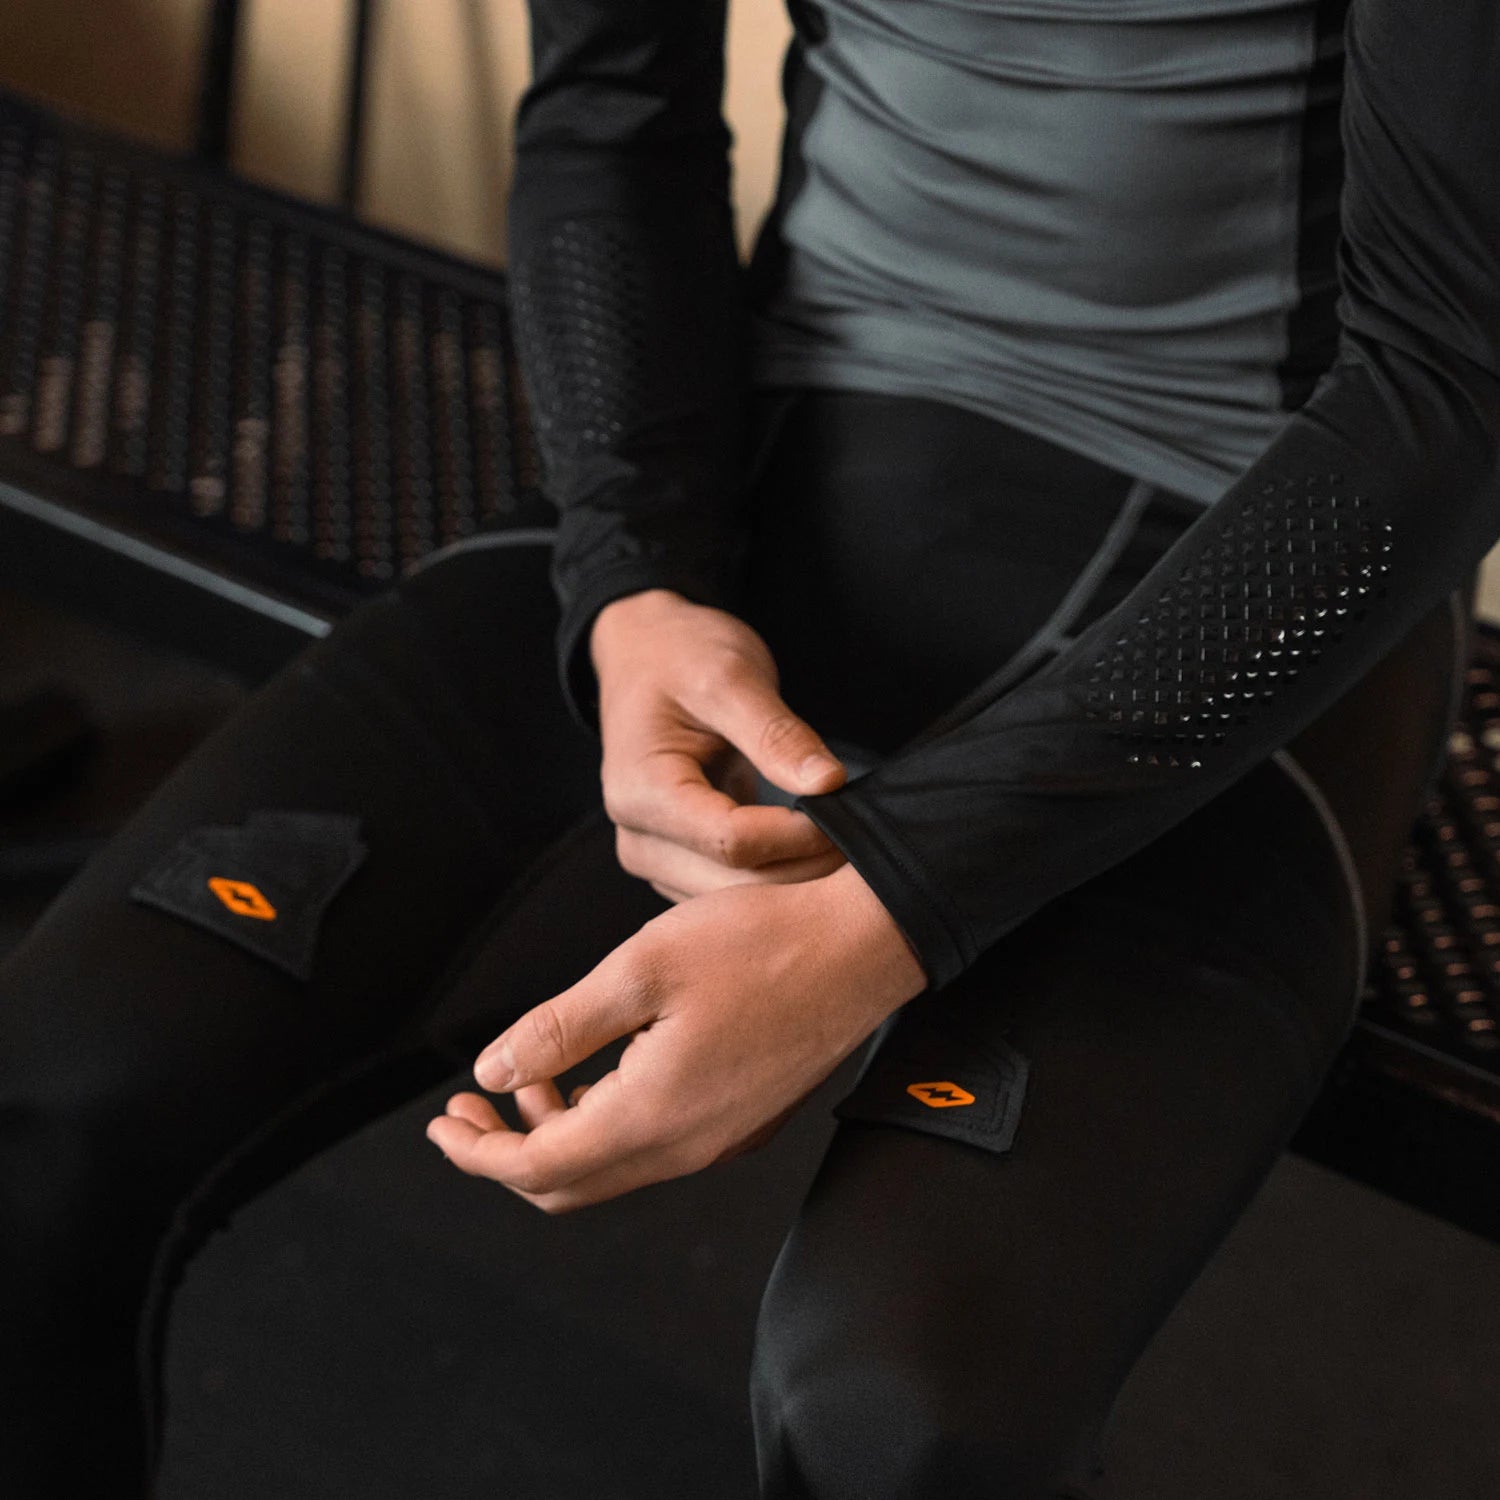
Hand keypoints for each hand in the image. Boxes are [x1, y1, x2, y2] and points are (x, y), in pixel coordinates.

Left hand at [425, 861, 928, 1211]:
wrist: (869, 942)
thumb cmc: (760, 941)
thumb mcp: (640, 969)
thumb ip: (558, 1029)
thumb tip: (487, 1075)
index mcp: (653, 1115)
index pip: (537, 1168)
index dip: (475, 1153)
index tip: (440, 1122)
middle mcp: (688, 1147)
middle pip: (571, 1185)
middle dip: (506, 1152)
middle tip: (468, 1108)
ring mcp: (723, 1138)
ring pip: (615, 1167)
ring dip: (559, 1133)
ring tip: (530, 1074)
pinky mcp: (746, 1118)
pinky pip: (656, 1147)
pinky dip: (608, 1121)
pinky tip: (602, 1066)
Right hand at [589, 588, 849, 902]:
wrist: (647, 653)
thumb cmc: (682, 656)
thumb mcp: (729, 677)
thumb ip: (776, 734)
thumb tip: (829, 784)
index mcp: (640, 792)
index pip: (731, 841)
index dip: (798, 835)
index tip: (847, 813)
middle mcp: (638, 837)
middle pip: (734, 882)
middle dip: (803, 866)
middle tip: (862, 837)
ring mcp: (654, 856)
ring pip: (736, 898)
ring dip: (793, 878)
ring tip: (843, 844)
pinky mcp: (677, 862)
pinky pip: (732, 888)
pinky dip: (777, 873)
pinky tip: (814, 850)